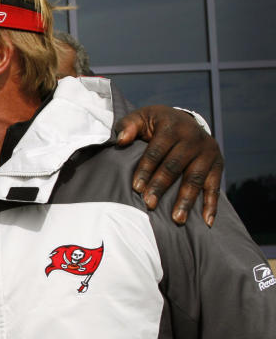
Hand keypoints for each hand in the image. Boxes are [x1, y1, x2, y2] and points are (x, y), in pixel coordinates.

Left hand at [115, 105, 222, 225]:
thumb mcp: (141, 118)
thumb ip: (128, 126)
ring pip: (195, 178)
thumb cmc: (155, 124)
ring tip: (177, 219)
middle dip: (161, 186)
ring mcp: (207, 151)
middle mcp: (193, 138)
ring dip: (186, 200)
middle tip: (149, 204)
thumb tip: (121, 140)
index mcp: (172, 127)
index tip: (136, 188)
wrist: (185, 120)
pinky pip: (214, 186)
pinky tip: (206, 221)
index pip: (156, 150)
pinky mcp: (218, 163)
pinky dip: (211, 204)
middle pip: (175, 166)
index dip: (146, 169)